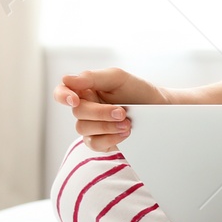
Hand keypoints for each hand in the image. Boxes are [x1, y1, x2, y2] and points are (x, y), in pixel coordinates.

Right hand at [53, 67, 167, 152]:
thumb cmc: (137, 90)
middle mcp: (85, 108)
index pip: (62, 92)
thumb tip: (66, 80)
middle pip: (78, 113)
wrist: (159, 110)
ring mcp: (91, 126)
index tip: (74, 100)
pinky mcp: (99, 141)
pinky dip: (110, 139)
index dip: (62, 96)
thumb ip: (92, 77)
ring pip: (84, 129)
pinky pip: (94, 144)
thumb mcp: (118, 78)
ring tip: (128, 123)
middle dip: (101, 113)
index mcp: (85, 89)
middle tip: (122, 112)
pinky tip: (125, 133)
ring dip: (107, 126)